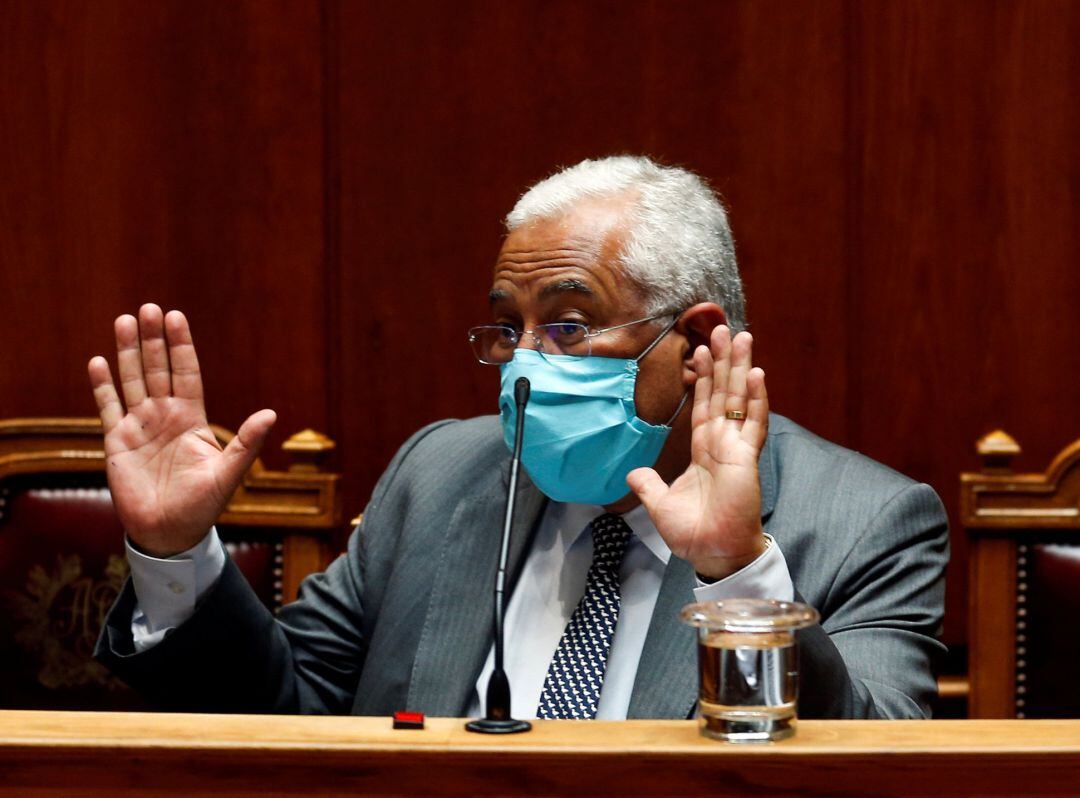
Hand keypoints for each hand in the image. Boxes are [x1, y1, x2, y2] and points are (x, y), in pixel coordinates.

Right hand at [87, 304, 275, 556]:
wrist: (169, 533)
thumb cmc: (203, 506)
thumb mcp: (229, 473)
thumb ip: (246, 443)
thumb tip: (271, 414)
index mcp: (192, 419)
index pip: (187, 373)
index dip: (181, 346)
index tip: (177, 317)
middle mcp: (165, 416)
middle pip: (157, 369)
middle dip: (153, 339)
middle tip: (148, 308)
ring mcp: (140, 427)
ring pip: (132, 380)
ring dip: (128, 352)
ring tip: (124, 321)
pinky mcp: (117, 442)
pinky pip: (108, 407)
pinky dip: (102, 385)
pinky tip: (98, 361)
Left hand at [627, 326, 767, 579]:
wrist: (714, 553)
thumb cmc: (694, 533)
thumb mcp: (660, 505)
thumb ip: (648, 485)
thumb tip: (632, 472)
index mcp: (703, 451)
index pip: (703, 405)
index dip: (702, 378)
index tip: (700, 350)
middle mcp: (721, 444)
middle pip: (722, 392)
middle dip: (723, 361)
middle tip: (723, 328)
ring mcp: (736, 448)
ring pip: (739, 399)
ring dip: (741, 368)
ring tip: (742, 337)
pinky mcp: (747, 458)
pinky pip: (753, 423)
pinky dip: (756, 398)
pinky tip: (757, 374)